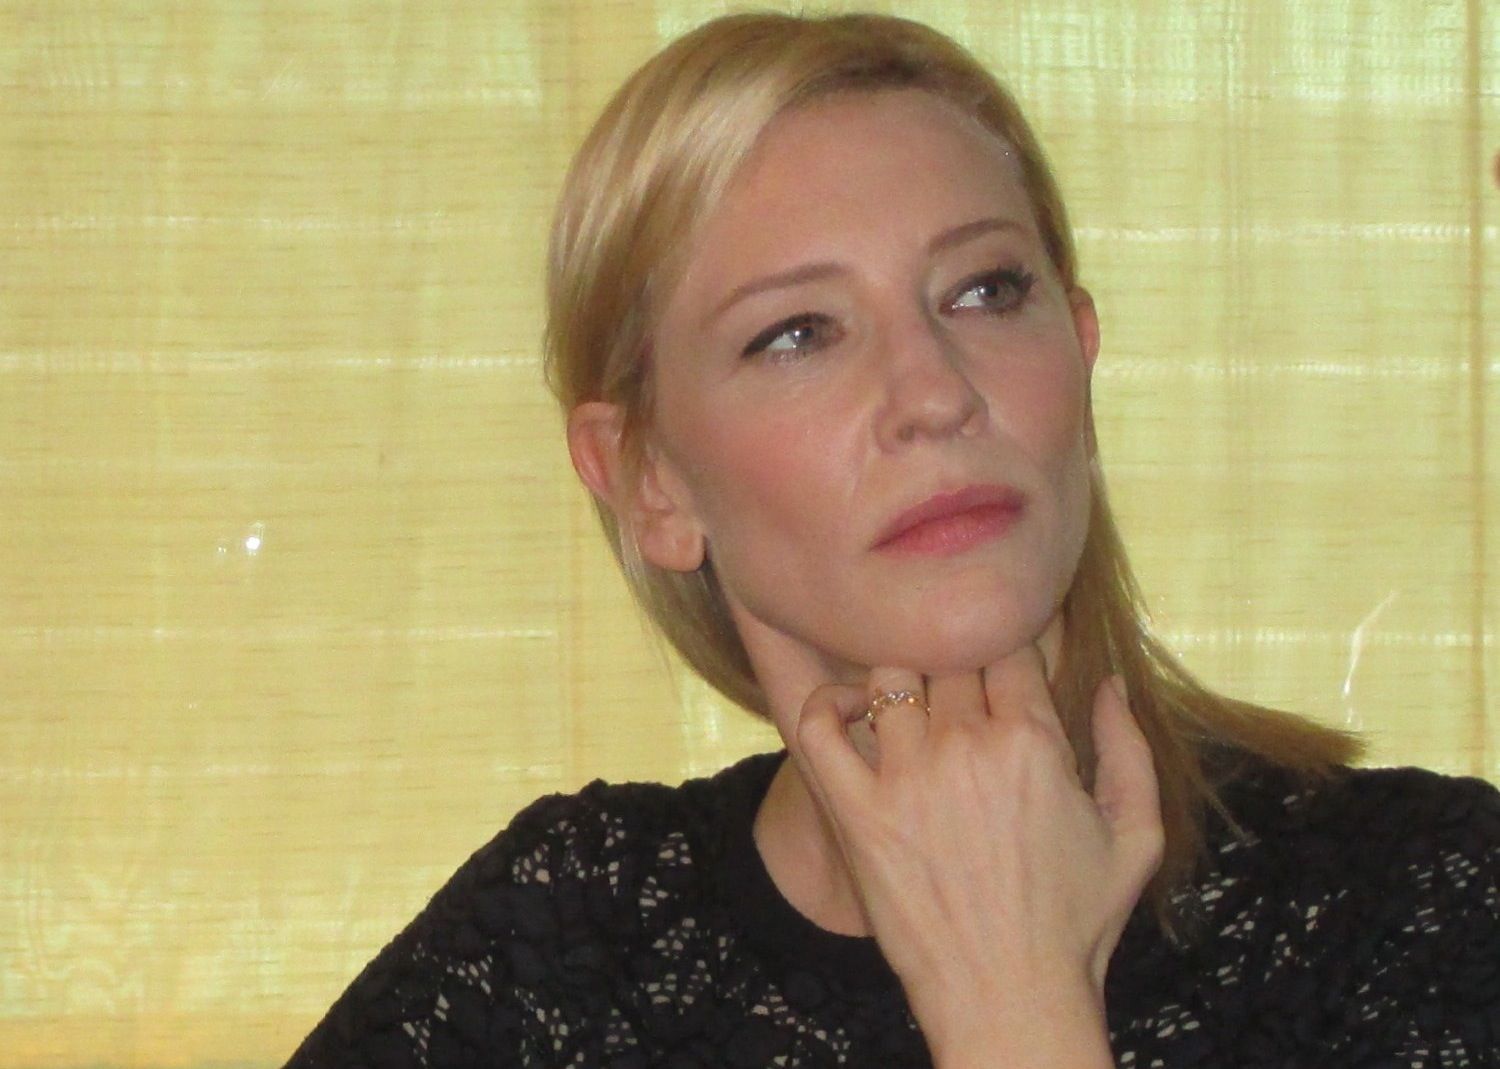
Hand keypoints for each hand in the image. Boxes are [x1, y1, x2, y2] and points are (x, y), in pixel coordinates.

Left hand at [789, 646, 1163, 1068]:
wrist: (1010, 998)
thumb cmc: (1076, 923)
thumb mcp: (1136, 835)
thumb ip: (1129, 748)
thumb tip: (1112, 680)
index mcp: (1033, 742)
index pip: (1007, 644)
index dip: (1004, 642)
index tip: (999, 662)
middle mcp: (966, 748)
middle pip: (948, 654)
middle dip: (957, 660)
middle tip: (958, 685)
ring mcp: (905, 778)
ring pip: (888, 676)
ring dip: (902, 680)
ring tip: (913, 702)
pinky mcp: (856, 813)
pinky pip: (819, 728)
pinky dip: (828, 705)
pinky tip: (852, 711)